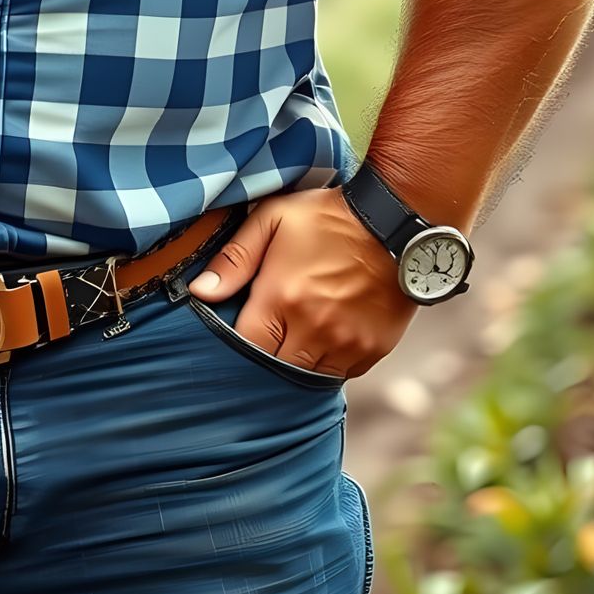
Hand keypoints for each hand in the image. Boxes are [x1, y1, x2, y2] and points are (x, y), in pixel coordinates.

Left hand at [185, 187, 418, 378]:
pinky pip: (341, 373)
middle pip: (276, 368)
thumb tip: (199, 291)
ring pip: (310, 377)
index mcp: (283, 297)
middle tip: (268, 335)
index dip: (238, 342)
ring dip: (298, 362)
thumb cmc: (327, 216)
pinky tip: (324, 337)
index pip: (247, 345)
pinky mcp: (374, 349)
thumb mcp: (272, 219)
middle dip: (268, 355)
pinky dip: (329, 363)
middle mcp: (315, 328)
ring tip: (296, 336)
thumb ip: (234, 258)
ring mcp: (347, 343)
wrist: (393, 220)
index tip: (242, 328)